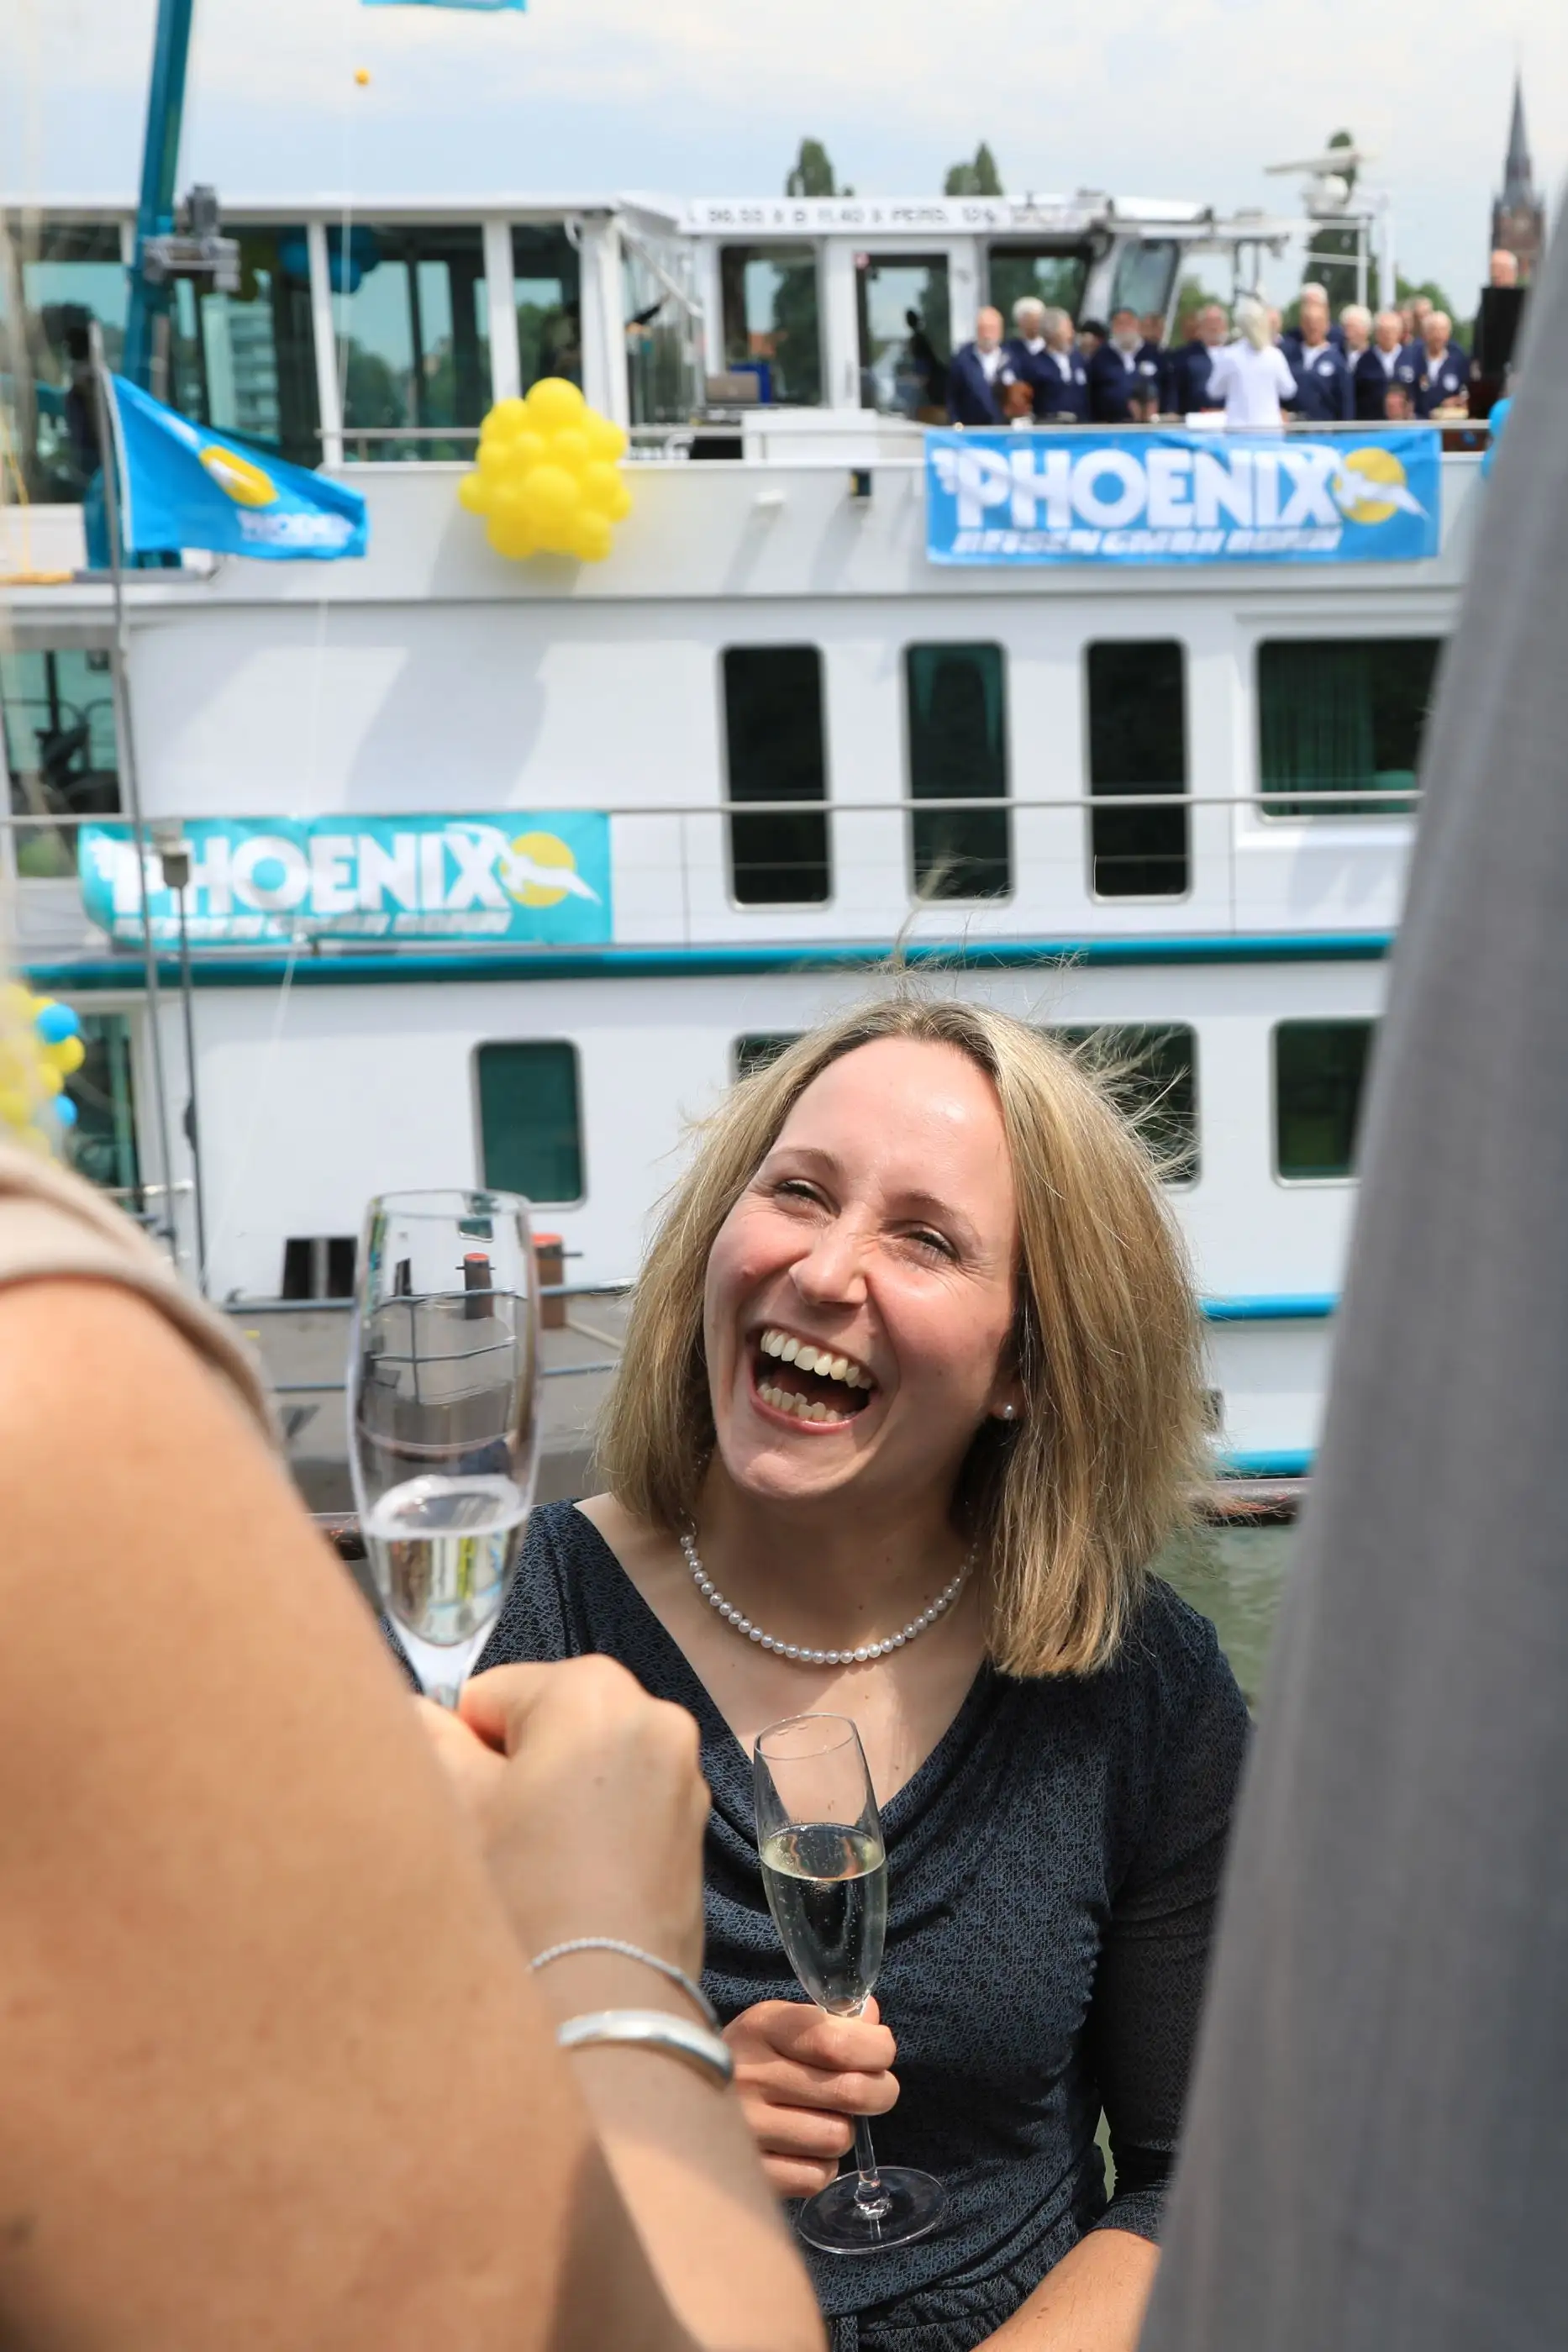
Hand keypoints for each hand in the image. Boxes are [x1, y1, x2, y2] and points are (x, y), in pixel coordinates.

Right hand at [418, 1656, 709, 1975]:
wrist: (601, 2003)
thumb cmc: (520, 1891)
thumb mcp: (455, 1803)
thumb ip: (429, 1737)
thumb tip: (419, 1713)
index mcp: (592, 1687)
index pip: (491, 1693)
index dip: (463, 1748)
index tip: (467, 1805)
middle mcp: (653, 1710)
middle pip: (547, 1721)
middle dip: (514, 1767)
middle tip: (501, 1836)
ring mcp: (684, 1769)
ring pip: (588, 1761)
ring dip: (555, 1795)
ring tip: (539, 1863)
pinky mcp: (695, 1823)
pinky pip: (625, 1799)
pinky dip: (595, 1823)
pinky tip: (576, 1879)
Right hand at [723, 1997, 898, 2197]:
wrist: (684, 2101)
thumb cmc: (750, 2059)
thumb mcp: (781, 2024)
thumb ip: (832, 2021)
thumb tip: (874, 2023)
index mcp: (761, 2028)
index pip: (837, 2041)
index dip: (876, 2049)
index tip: (880, 2053)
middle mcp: (750, 2076)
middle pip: (851, 2092)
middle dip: (878, 2092)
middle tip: (872, 2092)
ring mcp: (746, 2130)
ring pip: (837, 2137)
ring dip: (842, 2130)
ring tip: (821, 2119)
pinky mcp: (750, 2174)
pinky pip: (815, 2176)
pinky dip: (820, 2166)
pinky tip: (801, 2150)